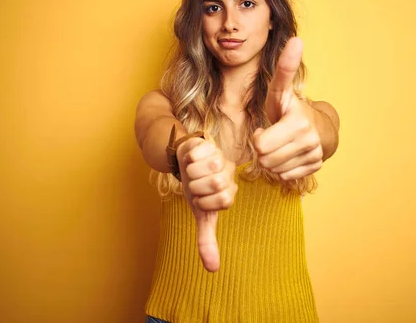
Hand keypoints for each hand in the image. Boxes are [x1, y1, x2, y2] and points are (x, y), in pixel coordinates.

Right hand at [177, 136, 237, 271]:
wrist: (185, 162)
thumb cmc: (196, 187)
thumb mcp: (200, 214)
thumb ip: (207, 240)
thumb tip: (213, 270)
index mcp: (230, 191)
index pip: (224, 201)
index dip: (206, 201)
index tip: (201, 199)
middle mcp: (230, 174)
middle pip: (215, 183)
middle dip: (197, 187)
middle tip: (196, 184)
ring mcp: (220, 157)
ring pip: (204, 169)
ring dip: (191, 173)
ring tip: (194, 172)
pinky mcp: (208, 144)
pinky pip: (195, 155)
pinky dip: (188, 160)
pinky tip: (192, 159)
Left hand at [254, 37, 322, 179]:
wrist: (319, 127)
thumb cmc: (290, 109)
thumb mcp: (281, 91)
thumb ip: (284, 69)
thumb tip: (296, 39)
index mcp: (297, 123)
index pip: (261, 146)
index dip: (258, 138)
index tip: (265, 128)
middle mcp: (308, 142)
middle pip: (265, 160)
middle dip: (264, 151)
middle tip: (271, 138)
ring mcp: (313, 156)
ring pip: (275, 170)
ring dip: (272, 160)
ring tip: (280, 146)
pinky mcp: (315, 168)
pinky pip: (285, 177)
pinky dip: (283, 168)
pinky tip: (288, 155)